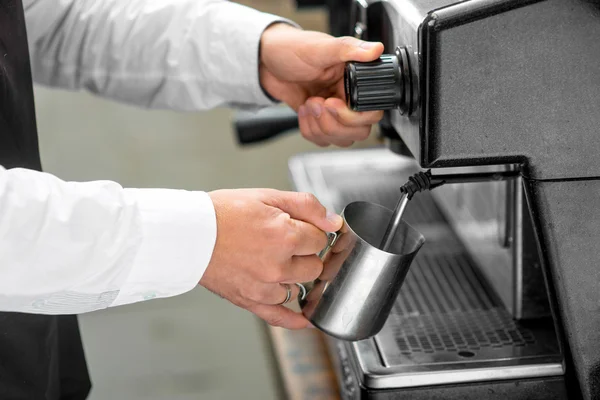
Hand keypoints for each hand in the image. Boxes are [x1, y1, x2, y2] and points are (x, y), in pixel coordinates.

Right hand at [200, 189, 342, 328]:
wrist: (188, 233)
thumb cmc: (222, 212)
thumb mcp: (267, 195)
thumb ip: (306, 206)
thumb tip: (334, 221)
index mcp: (285, 235)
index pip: (321, 239)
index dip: (312, 231)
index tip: (301, 228)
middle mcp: (278, 265)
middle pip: (315, 266)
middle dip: (307, 254)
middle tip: (288, 242)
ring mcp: (265, 286)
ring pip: (300, 287)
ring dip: (295, 276)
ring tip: (277, 262)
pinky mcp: (250, 300)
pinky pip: (280, 316)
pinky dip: (294, 319)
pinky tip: (305, 318)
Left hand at [259, 23, 384, 146]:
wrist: (266, 62)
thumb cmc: (292, 49)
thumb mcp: (321, 47)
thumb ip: (349, 49)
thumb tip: (375, 49)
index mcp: (356, 81)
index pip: (372, 112)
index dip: (353, 116)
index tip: (332, 104)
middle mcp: (349, 98)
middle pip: (359, 131)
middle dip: (333, 123)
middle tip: (317, 103)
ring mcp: (335, 113)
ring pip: (342, 139)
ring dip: (320, 126)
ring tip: (309, 103)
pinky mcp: (321, 122)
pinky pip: (323, 140)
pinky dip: (309, 129)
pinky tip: (304, 110)